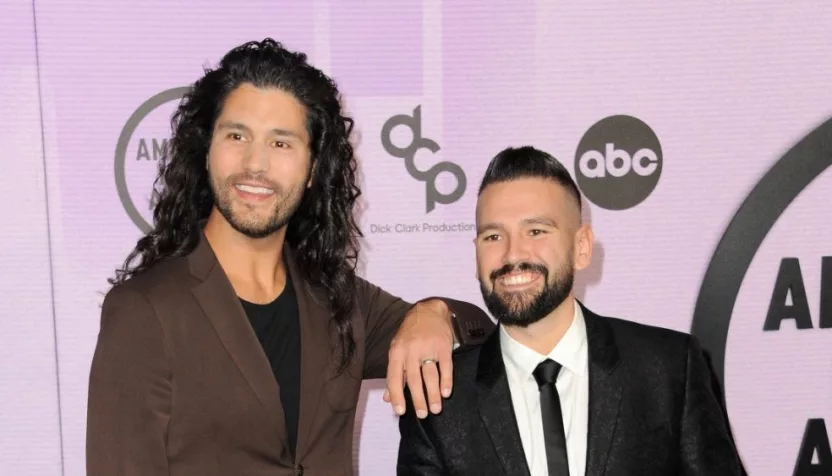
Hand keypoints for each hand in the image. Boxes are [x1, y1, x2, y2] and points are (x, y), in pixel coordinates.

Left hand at [384, 299, 453, 418]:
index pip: (394, 377)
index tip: (400, 412)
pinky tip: (446, 392)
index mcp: (396, 352)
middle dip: (418, 399)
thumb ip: (395, 375)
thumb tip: (388, 399)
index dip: (396, 395)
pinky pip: (445, 366)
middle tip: (422, 415)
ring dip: (433, 394)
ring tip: (436, 409)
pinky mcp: (443, 345)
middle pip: (413, 379)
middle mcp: (410, 351)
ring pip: (430, 375)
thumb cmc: (410, 334)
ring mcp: (428, 348)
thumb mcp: (397, 350)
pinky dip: (446, 380)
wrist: (428, 310)